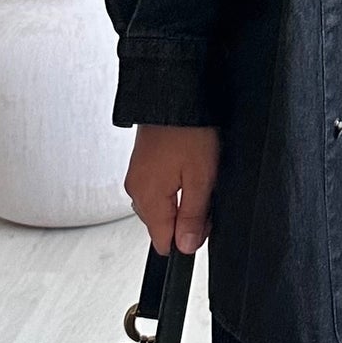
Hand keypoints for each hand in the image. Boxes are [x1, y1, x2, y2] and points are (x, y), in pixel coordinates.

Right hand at [125, 124, 218, 254]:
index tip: (204, 221)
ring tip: (197, 175)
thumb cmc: (188, 131)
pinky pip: (158, 190)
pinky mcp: (142, 166)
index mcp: (148, 198)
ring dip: (182, 202)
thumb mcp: (201, 178)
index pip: (163, 243)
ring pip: (162, 208)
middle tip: (205, 191)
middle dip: (187, 219)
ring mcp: (137, 177)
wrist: (174, 96)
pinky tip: (187, 169)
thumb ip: (193, 217)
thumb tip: (187, 246)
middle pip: (163, 226)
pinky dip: (174, 187)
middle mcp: (136, 190)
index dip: (188, 239)